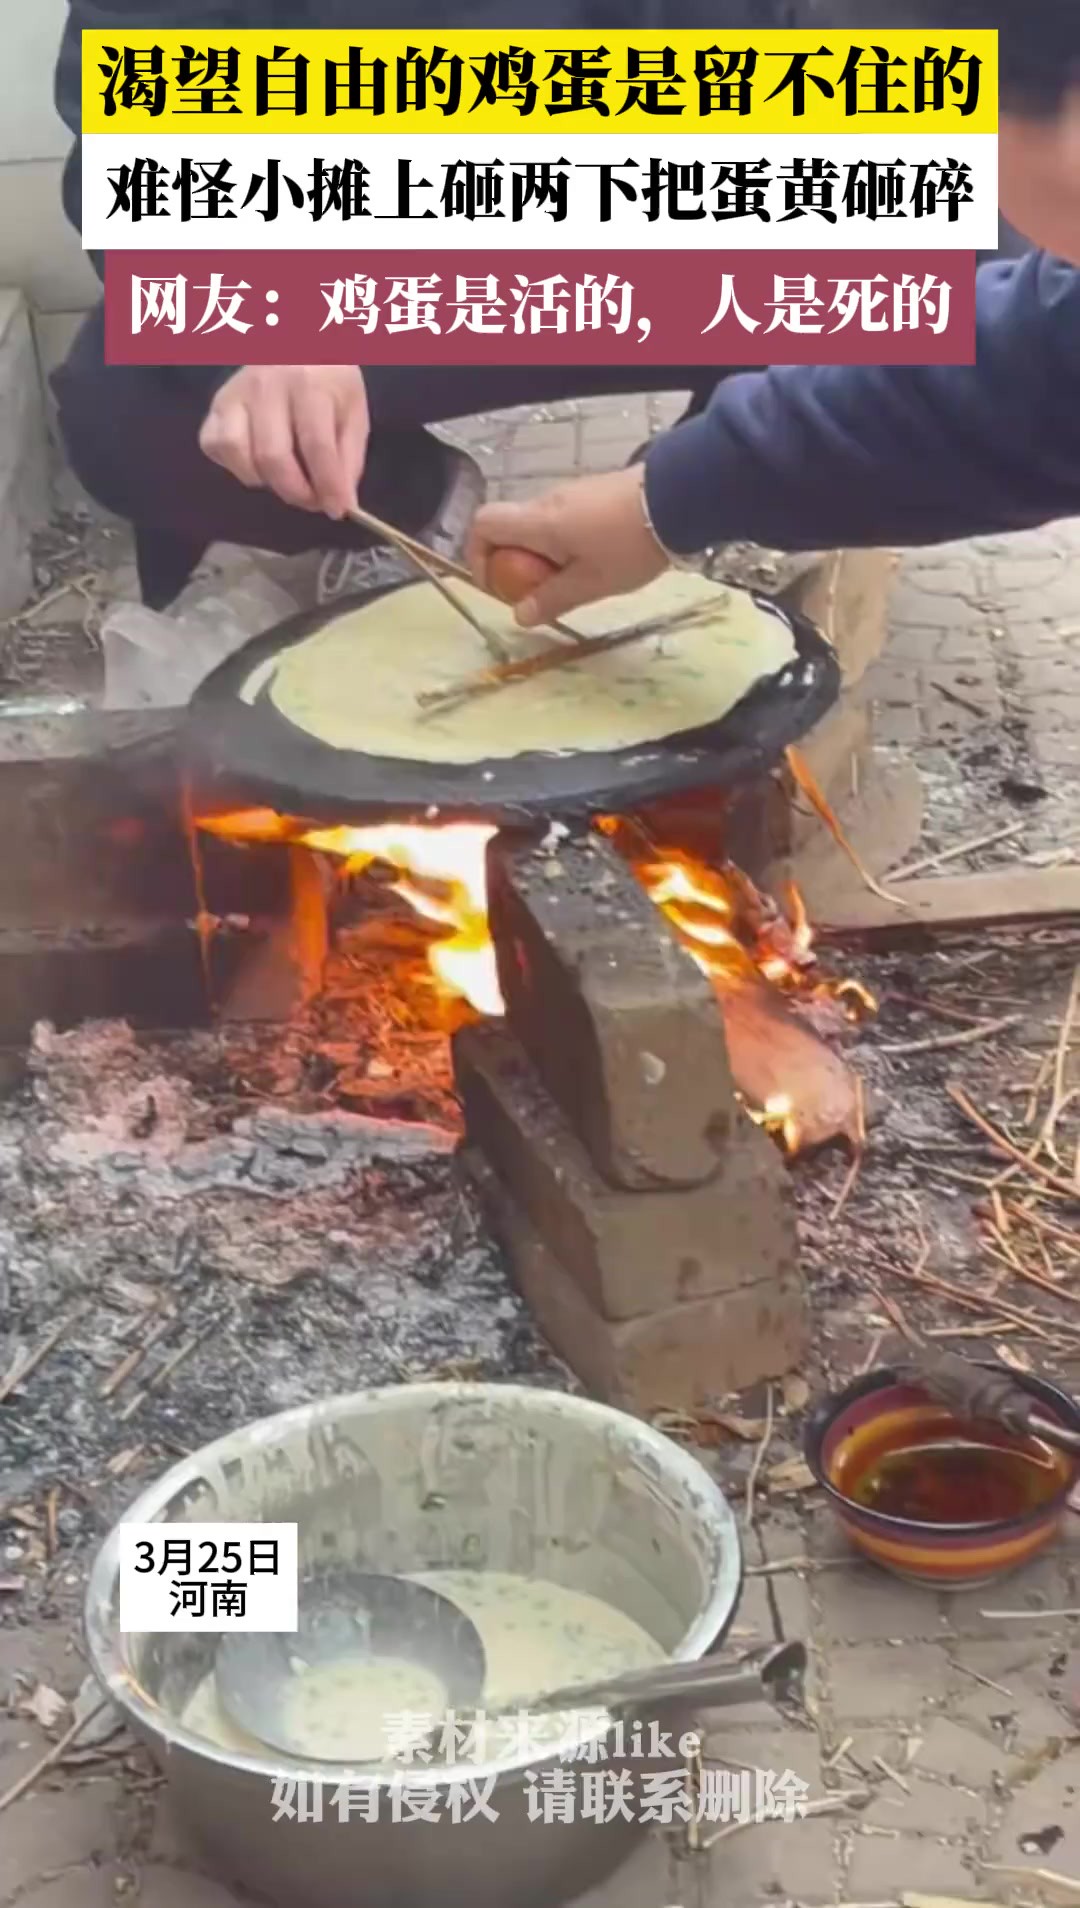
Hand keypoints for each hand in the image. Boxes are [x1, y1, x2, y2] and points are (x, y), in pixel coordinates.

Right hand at [198, 365, 369, 518]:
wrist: (297, 344)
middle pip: (272, 455)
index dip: (328, 486)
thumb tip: (341, 504)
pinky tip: (257, 461)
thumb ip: (348, 459)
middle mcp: (266, 385)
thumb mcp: (353, 413)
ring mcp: (235, 393)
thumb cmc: (329, 383)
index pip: (316, 445)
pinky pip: (215, 446)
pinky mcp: (216, 405)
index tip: (338, 510)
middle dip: (296, 491)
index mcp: (309, 383)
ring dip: (263, 479)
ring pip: (237, 452)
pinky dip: (235, 465)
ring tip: (285, 477)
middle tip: (312, 500)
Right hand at [466, 467, 667, 626]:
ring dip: (543, 555)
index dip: (478, 556)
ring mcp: (570, 494)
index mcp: (538, 523)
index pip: (483, 525)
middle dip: (515, 563)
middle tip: (542, 593)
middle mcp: (546, 502)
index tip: (498, 585)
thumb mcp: (591, 584)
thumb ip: (552, 599)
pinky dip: (564, 543)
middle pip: (510, 528)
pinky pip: (562, 520)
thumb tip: (519, 616)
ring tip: (575, 580)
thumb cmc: (628, 546)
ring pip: (538, 526)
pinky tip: (596, 560)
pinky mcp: (592, 493)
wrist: (676, 500)